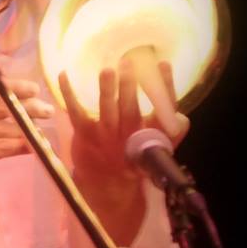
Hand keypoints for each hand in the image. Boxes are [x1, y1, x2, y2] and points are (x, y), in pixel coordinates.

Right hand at [0, 78, 54, 235]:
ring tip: (42, 131)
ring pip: (4, 127)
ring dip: (27, 128)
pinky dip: (20, 146)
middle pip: (0, 105)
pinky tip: (33, 147)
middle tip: (47, 110)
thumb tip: (20, 102)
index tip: (34, 89)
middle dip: (27, 106)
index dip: (13, 86)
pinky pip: (2, 146)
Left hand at [59, 47, 190, 241]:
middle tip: (128, 63)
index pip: (162, 110)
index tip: (163, 64)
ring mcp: (105, 136)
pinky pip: (76, 112)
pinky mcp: (85, 134)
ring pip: (107, 111)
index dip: (165, 87)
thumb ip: (172, 132)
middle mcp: (129, 136)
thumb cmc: (136, 158)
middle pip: (130, 110)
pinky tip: (64, 74)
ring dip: (107, 90)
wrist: (109, 184)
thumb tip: (182, 118)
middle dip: (129, 87)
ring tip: (107, 70)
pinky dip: (69, 93)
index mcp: (151, 135)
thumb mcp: (159, 148)